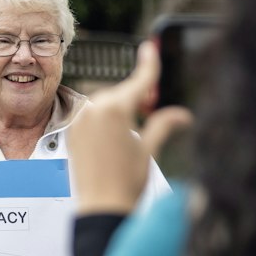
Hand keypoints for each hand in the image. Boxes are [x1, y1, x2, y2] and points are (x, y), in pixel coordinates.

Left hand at [68, 40, 192, 214]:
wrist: (101, 208)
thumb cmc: (126, 183)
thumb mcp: (149, 149)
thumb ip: (163, 124)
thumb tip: (182, 114)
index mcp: (116, 110)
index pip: (139, 81)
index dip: (149, 64)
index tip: (151, 47)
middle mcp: (94, 110)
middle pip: (122, 93)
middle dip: (137, 99)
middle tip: (151, 113)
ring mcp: (80, 121)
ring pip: (106, 104)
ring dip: (120, 111)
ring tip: (128, 139)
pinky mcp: (72, 132)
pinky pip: (91, 116)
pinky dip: (104, 121)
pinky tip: (113, 140)